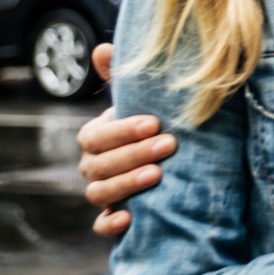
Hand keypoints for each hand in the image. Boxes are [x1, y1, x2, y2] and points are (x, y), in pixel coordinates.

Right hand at [78, 43, 175, 237]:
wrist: (178, 163)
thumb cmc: (157, 126)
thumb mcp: (145, 102)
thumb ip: (125, 78)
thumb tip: (104, 48)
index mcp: (97, 137)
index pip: (96, 136)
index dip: (122, 130)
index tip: (155, 122)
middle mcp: (95, 166)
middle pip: (99, 164)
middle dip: (133, 154)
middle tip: (169, 144)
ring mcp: (103, 193)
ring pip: (99, 192)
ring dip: (126, 184)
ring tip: (158, 175)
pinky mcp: (114, 218)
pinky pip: (101, 226)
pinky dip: (110, 223)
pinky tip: (129, 218)